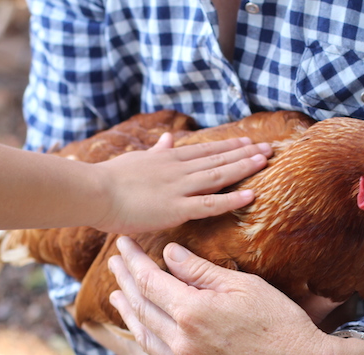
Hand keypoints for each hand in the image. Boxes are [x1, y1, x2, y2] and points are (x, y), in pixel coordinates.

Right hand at [93, 134, 271, 233]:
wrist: (94, 192)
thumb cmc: (108, 179)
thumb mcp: (136, 159)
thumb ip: (156, 150)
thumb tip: (169, 137)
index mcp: (168, 159)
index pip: (206, 150)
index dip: (229, 146)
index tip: (248, 141)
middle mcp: (178, 169)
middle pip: (218, 159)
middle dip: (245, 153)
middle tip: (270, 148)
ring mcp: (179, 188)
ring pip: (219, 175)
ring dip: (244, 167)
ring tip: (266, 161)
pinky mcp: (176, 208)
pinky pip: (210, 203)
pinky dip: (232, 198)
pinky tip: (252, 194)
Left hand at [107, 237, 363, 354]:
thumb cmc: (279, 322)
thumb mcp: (243, 286)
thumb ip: (200, 270)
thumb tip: (169, 253)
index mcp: (192, 313)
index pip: (149, 280)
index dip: (133, 261)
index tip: (123, 245)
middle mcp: (182, 344)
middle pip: (141, 307)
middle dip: (124, 282)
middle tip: (114, 264)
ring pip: (144, 337)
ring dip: (128, 314)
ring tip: (117, 297)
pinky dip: (145, 346)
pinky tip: (141, 335)